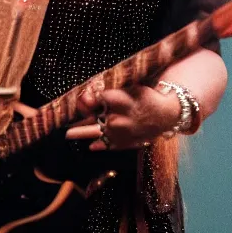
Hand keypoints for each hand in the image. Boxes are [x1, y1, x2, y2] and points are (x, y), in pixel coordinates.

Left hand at [65, 84, 180, 150]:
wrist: (166, 115)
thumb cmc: (146, 96)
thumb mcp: (131, 87)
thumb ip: (111, 90)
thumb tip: (91, 92)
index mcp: (120, 100)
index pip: (95, 99)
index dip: (85, 98)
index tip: (79, 98)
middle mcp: (119, 118)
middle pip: (92, 117)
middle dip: (80, 117)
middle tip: (64, 120)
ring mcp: (122, 132)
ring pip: (97, 132)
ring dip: (81, 132)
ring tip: (67, 134)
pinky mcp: (126, 142)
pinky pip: (109, 144)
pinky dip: (100, 144)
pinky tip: (91, 146)